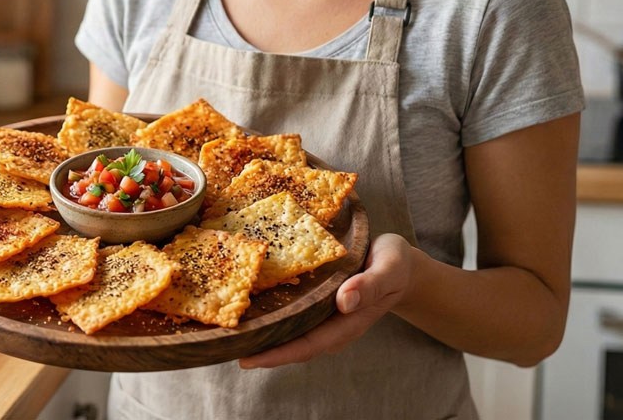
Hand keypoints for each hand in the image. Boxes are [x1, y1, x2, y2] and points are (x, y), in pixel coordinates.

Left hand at [238, 233, 414, 368]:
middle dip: (258, 346)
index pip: (306, 345)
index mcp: (346, 322)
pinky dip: (269, 313)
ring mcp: (322, 316)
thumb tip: (343, 301)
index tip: (247, 359)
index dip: (276, 354)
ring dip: (260, 332)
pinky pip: (290, 313)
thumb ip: (369, 285)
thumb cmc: (394, 265)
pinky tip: (247, 305)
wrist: (399, 264)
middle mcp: (330, 325)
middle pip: (289, 343)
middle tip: (222, 343)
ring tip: (225, 328)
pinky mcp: (316, 304)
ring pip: (286, 330)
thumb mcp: (388, 268)